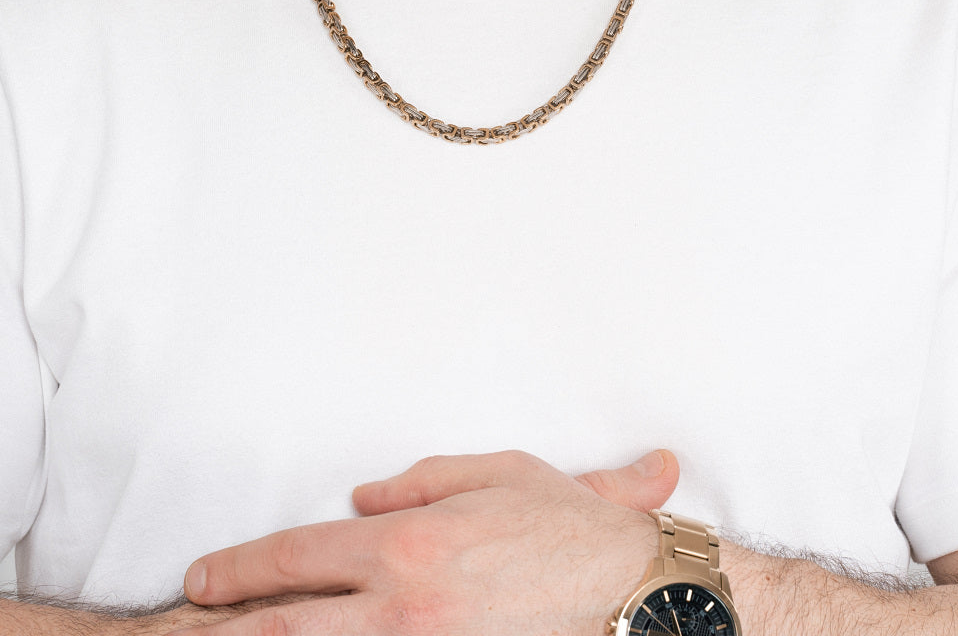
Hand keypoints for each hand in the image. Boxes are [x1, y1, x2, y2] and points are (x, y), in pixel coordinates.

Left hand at [172, 449, 679, 635]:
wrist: (631, 592)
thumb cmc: (565, 525)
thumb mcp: (495, 472)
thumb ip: (419, 480)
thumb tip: (361, 498)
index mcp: (410, 543)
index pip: (298, 554)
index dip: (239, 568)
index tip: (203, 577)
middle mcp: (403, 606)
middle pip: (287, 623)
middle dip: (228, 627)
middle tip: (191, 625)